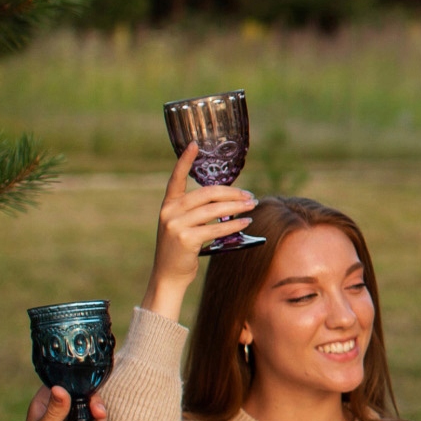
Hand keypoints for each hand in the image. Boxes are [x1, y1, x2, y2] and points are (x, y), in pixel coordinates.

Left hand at [13, 381, 108, 420]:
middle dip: (96, 404)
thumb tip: (59, 388)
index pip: (65, 383)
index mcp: (48, 404)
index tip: (87, 389)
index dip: (78, 383)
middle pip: (88, 396)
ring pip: (99, 413)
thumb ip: (54, 411)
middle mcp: (65, 411)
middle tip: (98, 413)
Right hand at [145, 141, 256, 316]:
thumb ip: (195, 212)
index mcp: (168, 205)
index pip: (175, 179)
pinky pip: (216, 228)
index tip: (195, 144)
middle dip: (231, 192)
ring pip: (214, 210)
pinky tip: (246, 222)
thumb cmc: (180, 251)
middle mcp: (169, 212)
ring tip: (252, 205)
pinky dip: (234, 225)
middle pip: (206, 194)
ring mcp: (176, 225)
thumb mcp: (181, 226)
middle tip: (249, 195)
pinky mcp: (186, 239)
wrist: (168, 276)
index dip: (184, 161)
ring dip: (237, 207)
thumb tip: (228, 201)